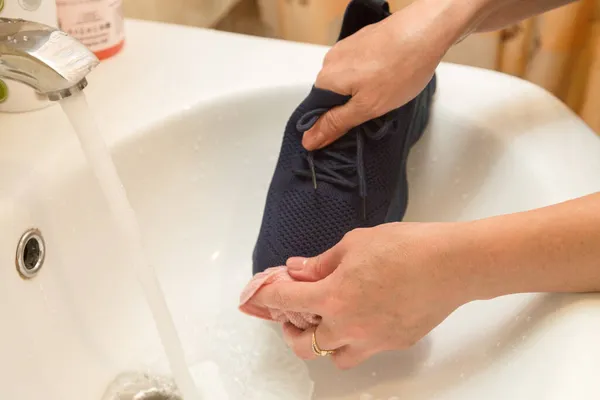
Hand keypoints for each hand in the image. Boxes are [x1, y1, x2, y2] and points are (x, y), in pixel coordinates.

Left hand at [252, 222, 474, 368]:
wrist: (451, 264)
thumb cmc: (405, 247)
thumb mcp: (354, 245)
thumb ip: (321, 263)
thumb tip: (298, 269)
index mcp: (333, 297)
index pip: (286, 301)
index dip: (267, 296)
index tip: (259, 294)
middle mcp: (348, 326)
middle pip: (303, 345)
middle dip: (292, 330)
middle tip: (295, 314)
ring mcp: (372, 340)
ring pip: (334, 356)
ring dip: (324, 342)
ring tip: (329, 321)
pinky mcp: (394, 344)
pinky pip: (364, 350)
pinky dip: (355, 339)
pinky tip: (363, 317)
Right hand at [302, 0, 473, 149]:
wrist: (426, 30)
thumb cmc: (399, 68)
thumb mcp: (367, 107)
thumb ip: (336, 124)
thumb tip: (309, 139)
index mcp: (326, 79)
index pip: (316, 112)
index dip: (333, 126)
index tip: (352, 130)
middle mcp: (331, 60)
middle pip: (332, 96)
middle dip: (349, 107)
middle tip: (373, 113)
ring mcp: (347, 47)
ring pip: (347, 81)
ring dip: (361, 92)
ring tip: (385, 93)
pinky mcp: (364, 41)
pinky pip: (359, 67)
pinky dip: (371, 77)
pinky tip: (389, 78)